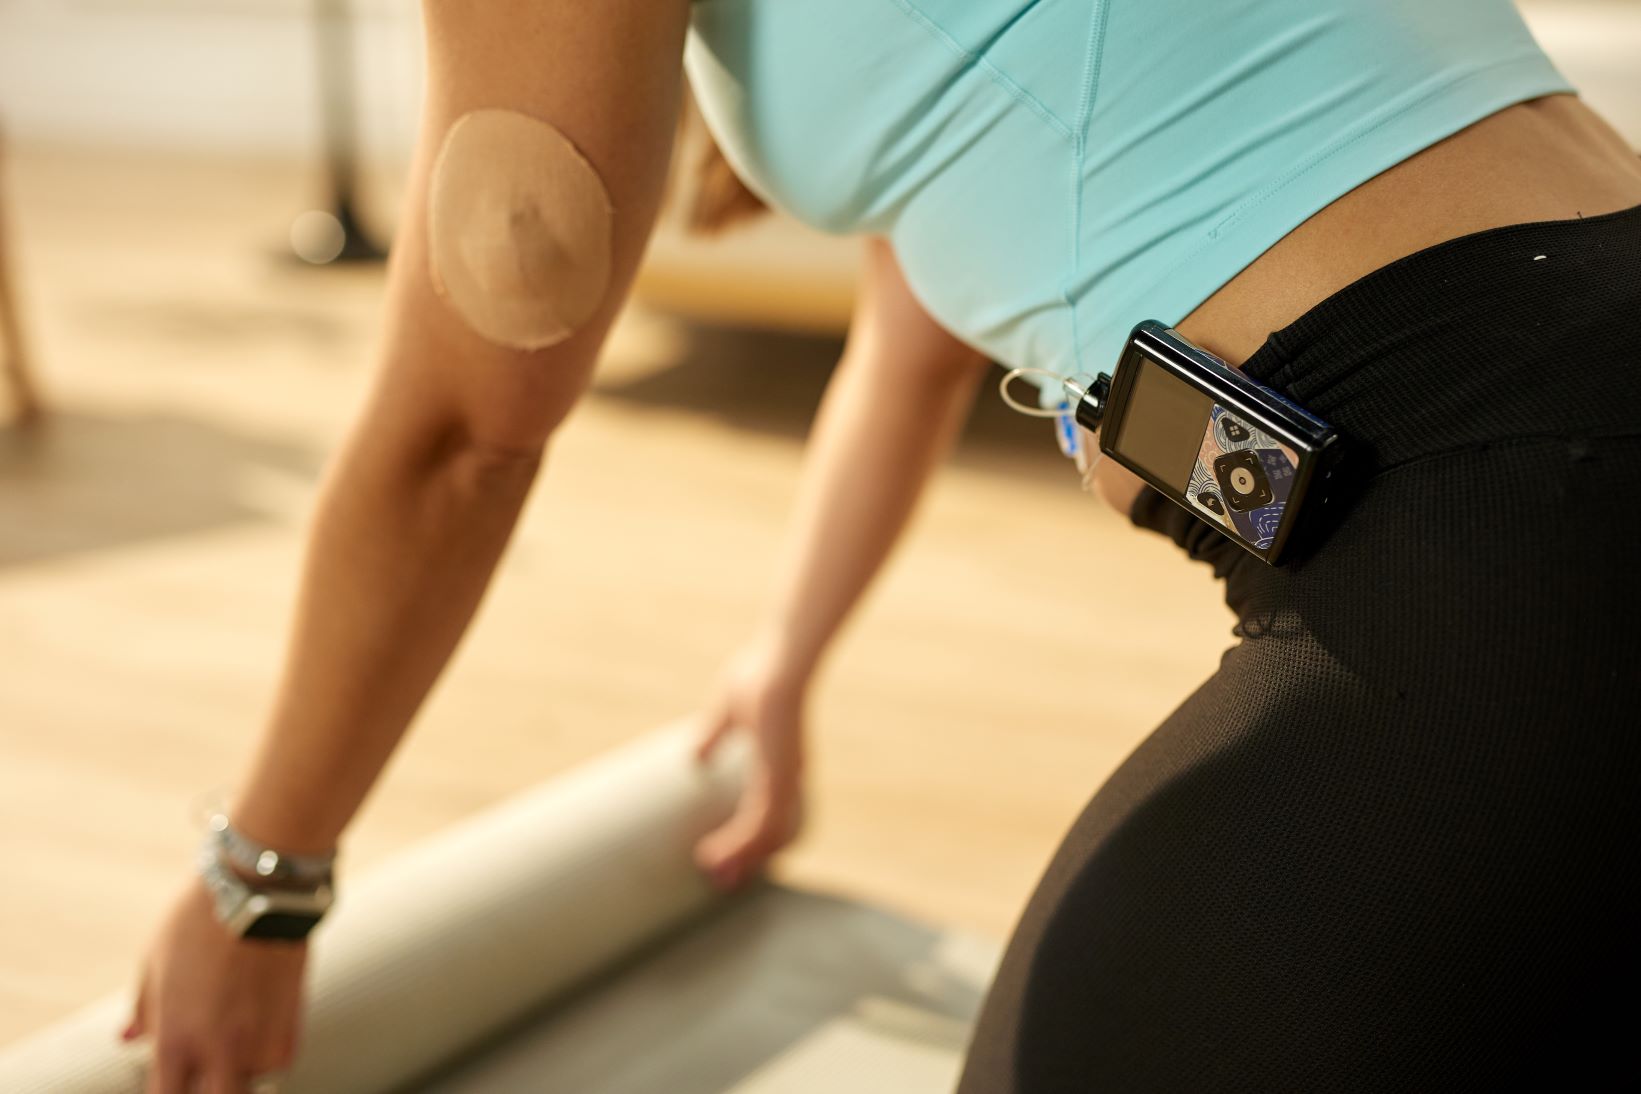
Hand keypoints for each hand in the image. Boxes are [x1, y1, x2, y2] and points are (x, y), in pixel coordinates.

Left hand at [123, 873, 307, 1092]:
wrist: (262, 890)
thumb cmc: (200, 920)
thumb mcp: (154, 960)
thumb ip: (144, 1009)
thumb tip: (129, 1038)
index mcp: (176, 1038)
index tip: (167, 1081)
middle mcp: (220, 1049)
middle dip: (206, 1090)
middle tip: (201, 1072)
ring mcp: (260, 1039)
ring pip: (248, 1082)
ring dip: (235, 1071)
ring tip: (228, 1038)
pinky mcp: (292, 1024)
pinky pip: (276, 1061)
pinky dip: (263, 1053)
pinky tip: (254, 1026)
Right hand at [691, 639, 807, 889]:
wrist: (782, 660)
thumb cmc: (759, 675)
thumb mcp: (728, 713)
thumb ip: (714, 736)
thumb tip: (695, 757)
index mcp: (780, 764)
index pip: (770, 814)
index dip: (750, 839)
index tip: (723, 856)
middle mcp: (789, 777)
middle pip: (773, 833)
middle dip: (746, 859)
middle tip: (719, 880)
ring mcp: (787, 777)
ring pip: (768, 835)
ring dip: (740, 856)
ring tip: (712, 871)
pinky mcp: (780, 774)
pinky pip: (763, 822)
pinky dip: (742, 843)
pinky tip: (719, 853)